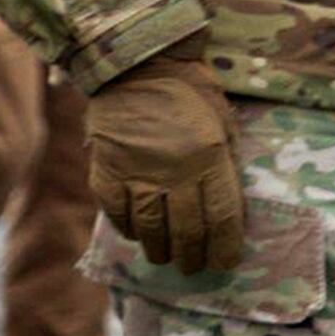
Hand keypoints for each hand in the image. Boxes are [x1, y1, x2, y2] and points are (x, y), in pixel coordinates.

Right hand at [86, 42, 245, 272]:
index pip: (221, 216)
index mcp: (209, 157)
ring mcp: (137, 175)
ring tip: (166, 257)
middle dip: (193, 256)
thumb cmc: (192, 92)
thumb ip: (225, 163)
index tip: (226, 263)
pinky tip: (138, 235)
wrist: (139, 67)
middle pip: (186, 230)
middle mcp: (174, 171)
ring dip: (160, 250)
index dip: (225, 246)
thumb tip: (227, 205)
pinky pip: (119, 215)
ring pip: (150, 229)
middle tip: (194, 267)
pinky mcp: (107, 174)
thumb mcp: (223, 123)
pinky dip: (129, 230)